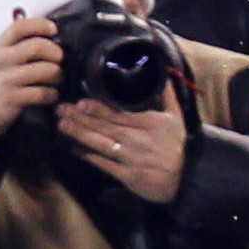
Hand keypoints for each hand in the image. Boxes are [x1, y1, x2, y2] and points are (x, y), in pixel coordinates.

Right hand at [0, 15, 64, 149]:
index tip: (54, 30)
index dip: (41, 25)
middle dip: (57, 54)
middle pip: (38, 46)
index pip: (19, 27)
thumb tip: (46, 38)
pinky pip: (44, 93)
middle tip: (61, 62)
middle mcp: (0, 60)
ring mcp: (5, 79)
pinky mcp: (12, 98)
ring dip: (59, 76)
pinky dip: (53, 95)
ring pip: (47, 70)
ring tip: (57, 82)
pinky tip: (51, 97)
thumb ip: (14, 49)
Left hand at [58, 96, 188, 202]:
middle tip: (62, 109)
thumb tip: (160, 71)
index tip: (81, 102)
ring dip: (81, 135)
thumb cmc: (175, 145)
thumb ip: (166, 95)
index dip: (100, 109)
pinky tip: (75, 149)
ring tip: (64, 125)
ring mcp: (134, 159)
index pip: (121, 115)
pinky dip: (90, 157)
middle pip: (107, 128)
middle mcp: (142, 141)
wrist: (185, 178)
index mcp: (153, 124)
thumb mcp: (176, 118)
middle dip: (82, 118)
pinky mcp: (129, 176)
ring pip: (103, 145)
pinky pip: (106, 165)